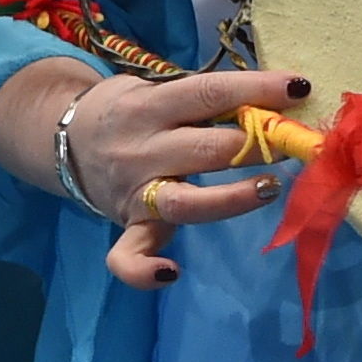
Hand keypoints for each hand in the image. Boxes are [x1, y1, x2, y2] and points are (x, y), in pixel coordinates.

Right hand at [60, 66, 305, 287]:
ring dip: (232, 199)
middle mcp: (142, 149)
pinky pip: (128, 256)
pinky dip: (144, 271)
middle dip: (258, 143)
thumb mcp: (155, 88)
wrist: (63, 137)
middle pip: (206, 148)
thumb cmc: (130, 109)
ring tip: (271, 188)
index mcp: (150, 105)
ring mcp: (135, 192)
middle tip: (298, 141)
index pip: (209, 94)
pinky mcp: (128, 226)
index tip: (298, 88)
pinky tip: (172, 273)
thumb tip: (273, 99)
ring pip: (185, 202)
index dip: (256, 90)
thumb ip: (201, 98)